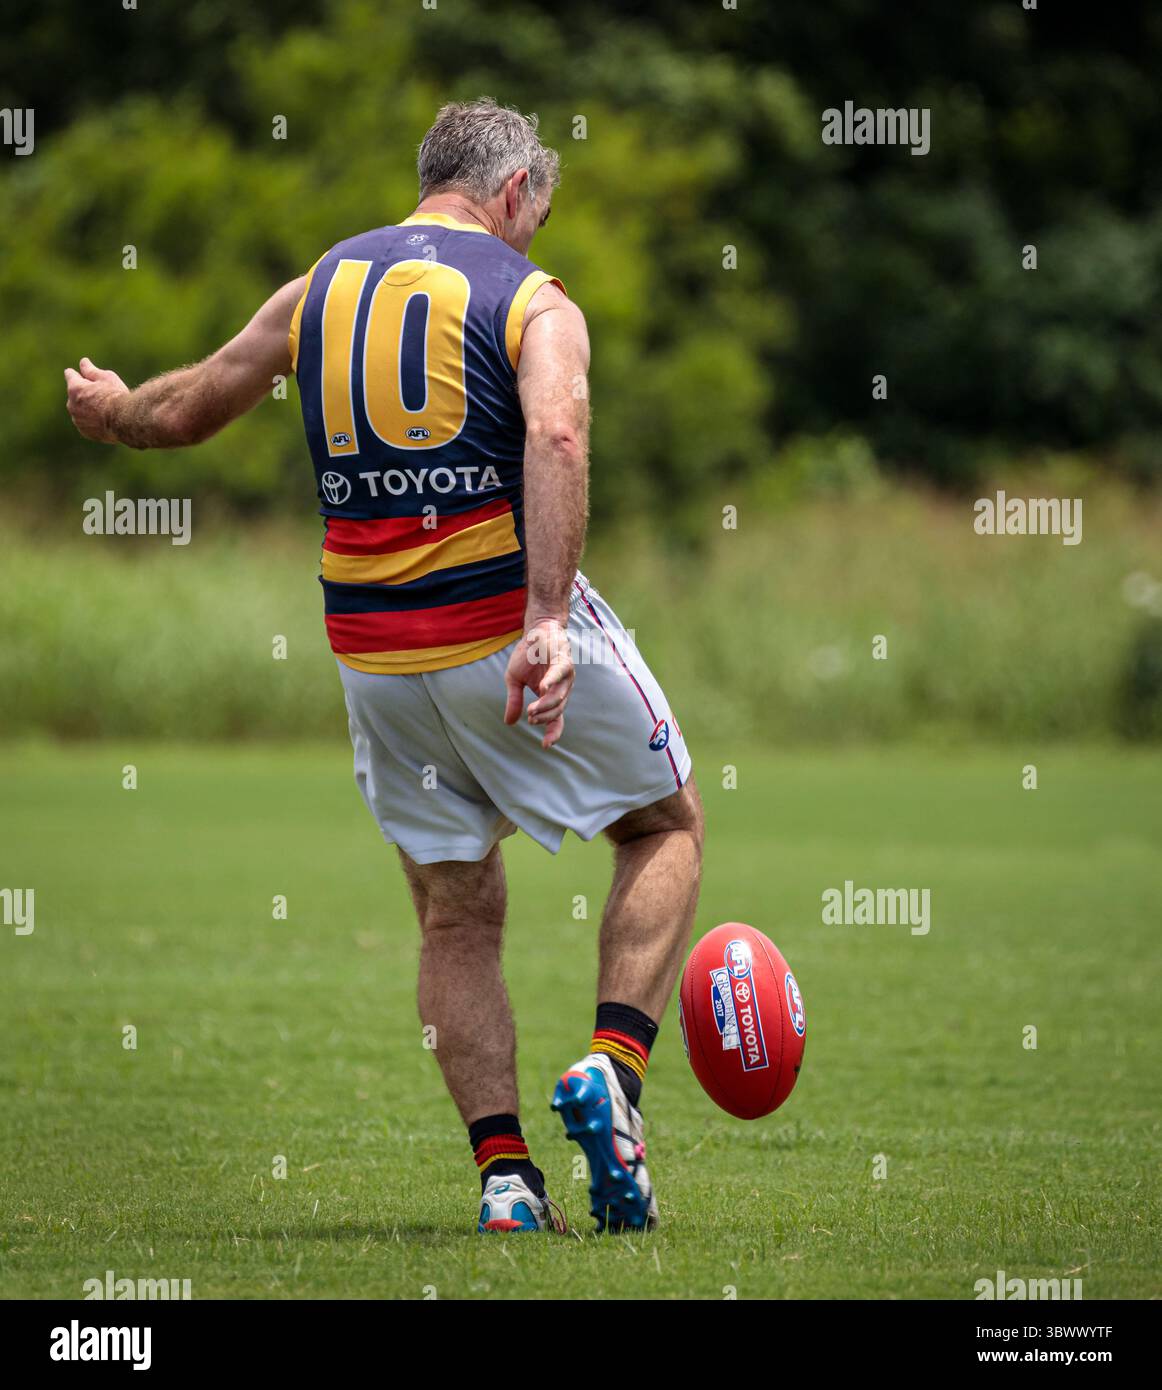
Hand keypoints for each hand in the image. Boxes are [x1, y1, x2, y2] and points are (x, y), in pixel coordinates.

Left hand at [64, 357, 128, 442]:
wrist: (124, 421)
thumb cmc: (116, 396)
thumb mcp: (106, 378)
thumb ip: (91, 370)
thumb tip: (83, 362)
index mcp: (75, 388)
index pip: (70, 375)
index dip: (77, 373)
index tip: (82, 374)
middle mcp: (72, 404)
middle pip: (74, 395)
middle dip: (84, 393)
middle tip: (101, 394)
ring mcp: (77, 420)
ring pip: (79, 410)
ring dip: (87, 408)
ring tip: (105, 409)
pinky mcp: (85, 432)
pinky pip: (85, 424)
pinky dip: (91, 421)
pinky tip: (105, 420)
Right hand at [503, 617, 574, 749]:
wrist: (536, 632)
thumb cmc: (528, 656)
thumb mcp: (514, 680)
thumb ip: (514, 700)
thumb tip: (508, 723)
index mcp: (552, 695)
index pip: (555, 719)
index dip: (552, 733)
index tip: (545, 746)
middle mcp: (562, 688)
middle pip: (557, 711)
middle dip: (544, 717)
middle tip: (530, 717)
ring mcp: (565, 676)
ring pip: (558, 696)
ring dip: (545, 705)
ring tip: (531, 710)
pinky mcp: (562, 660)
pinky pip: (559, 672)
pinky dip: (551, 680)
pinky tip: (543, 687)